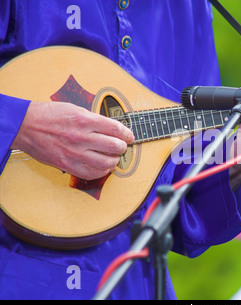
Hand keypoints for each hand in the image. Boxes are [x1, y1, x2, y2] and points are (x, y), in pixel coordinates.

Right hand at [12, 101, 134, 179]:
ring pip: (107, 163)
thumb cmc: (50, 115)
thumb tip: (114, 130)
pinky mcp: (68, 165)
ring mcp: (75, 153)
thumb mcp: (76, 109)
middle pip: (115, 146)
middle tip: (122, 146)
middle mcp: (81, 137)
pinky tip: (102, 166)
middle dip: (123, 147)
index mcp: (85, 120)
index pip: (116, 129)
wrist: (25, 126)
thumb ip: (95, 120)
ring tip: (113, 157)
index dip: (127, 134)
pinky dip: (102, 171)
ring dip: (114, 161)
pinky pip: (93, 173)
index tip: (129, 136)